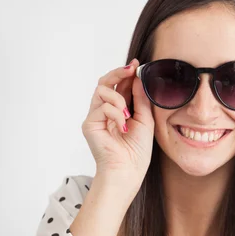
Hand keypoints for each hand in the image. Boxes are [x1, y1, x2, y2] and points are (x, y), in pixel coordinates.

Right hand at [81, 58, 154, 183]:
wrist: (128, 171)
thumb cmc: (137, 152)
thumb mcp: (145, 120)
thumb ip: (141, 99)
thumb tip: (138, 78)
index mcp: (118, 111)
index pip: (119, 86)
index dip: (126, 74)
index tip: (136, 64)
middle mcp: (105, 112)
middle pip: (105, 82)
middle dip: (118, 73)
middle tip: (130, 69)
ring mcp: (96, 117)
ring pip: (102, 90)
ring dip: (118, 98)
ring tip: (127, 114)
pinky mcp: (89, 124)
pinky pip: (102, 106)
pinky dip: (115, 113)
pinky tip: (123, 126)